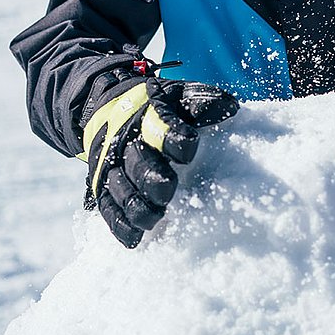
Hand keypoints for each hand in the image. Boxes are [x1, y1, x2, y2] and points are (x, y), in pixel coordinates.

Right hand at [81, 73, 238, 247]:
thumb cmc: (159, 106)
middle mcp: (127, 141)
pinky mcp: (103, 186)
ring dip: (138, 206)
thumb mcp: (179, 95)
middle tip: (168, 189)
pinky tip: (135, 238)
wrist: (110, 105)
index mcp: (150, 115)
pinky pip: (108, 209)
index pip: (163, 126)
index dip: (176, 138)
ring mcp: (112, 165)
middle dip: (152, 178)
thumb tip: (231, 107)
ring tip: (156, 218)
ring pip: (121, 190)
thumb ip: (202, 102)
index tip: (190, 147)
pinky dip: (120, 225)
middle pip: (138, 162)